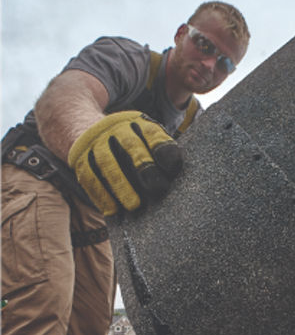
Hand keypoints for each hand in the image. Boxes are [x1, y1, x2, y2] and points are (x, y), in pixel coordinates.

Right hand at [68, 111, 182, 215]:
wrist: (85, 127)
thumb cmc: (128, 144)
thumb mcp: (144, 140)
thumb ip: (159, 154)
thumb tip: (174, 178)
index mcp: (137, 124)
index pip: (152, 132)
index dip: (163, 148)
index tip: (173, 166)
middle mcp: (116, 129)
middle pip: (130, 145)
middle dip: (145, 167)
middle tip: (159, 188)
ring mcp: (96, 143)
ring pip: (107, 162)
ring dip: (122, 185)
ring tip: (135, 206)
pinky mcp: (80, 159)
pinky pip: (90, 178)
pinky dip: (101, 195)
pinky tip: (113, 211)